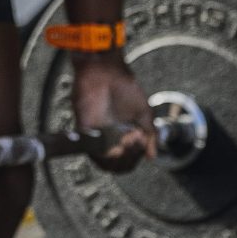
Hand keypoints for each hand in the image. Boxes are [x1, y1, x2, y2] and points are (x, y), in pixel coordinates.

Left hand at [70, 55, 155, 174]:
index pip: (126, 161)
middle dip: (130, 159)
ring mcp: (95, 136)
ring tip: (129, 140)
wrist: (106, 71)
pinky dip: (108, 154)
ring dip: (121, 158)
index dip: (136, 158)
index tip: (143, 142)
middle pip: (116, 166)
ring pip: (104, 163)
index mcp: (119, 137)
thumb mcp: (144, 114)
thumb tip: (152, 157)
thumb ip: (150, 136)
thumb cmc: (124, 88)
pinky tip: (120, 142)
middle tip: (137, 141)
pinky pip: (92, 152)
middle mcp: (107, 140)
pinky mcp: (84, 131)